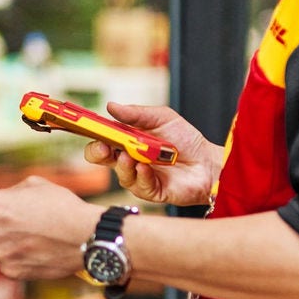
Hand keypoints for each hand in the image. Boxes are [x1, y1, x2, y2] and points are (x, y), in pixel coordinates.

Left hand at [0, 177, 100, 280]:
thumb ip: (8, 191)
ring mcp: (0, 254)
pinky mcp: (11, 272)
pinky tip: (37, 247)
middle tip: (18, 215)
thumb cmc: (63, 207)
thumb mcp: (34, 185)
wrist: (86, 238)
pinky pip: (7, 259)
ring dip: (7, 237)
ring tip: (35, 232)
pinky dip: (18, 254)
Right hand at [84, 104, 219, 206]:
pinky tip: (145, 167)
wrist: (208, 161)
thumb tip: (111, 106)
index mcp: (127, 142)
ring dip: (123, 165)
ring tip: (131, 155)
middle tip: (103, 147)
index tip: (90, 129)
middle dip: (97, 152)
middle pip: (101, 160)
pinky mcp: (151, 191)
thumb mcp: (162, 118)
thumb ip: (136, 113)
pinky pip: (139, 186)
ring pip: (120, 174)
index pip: (101, 140)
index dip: (93, 135)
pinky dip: (140, 175)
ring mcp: (138, 177)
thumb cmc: (185, 140)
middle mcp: (128, 161)